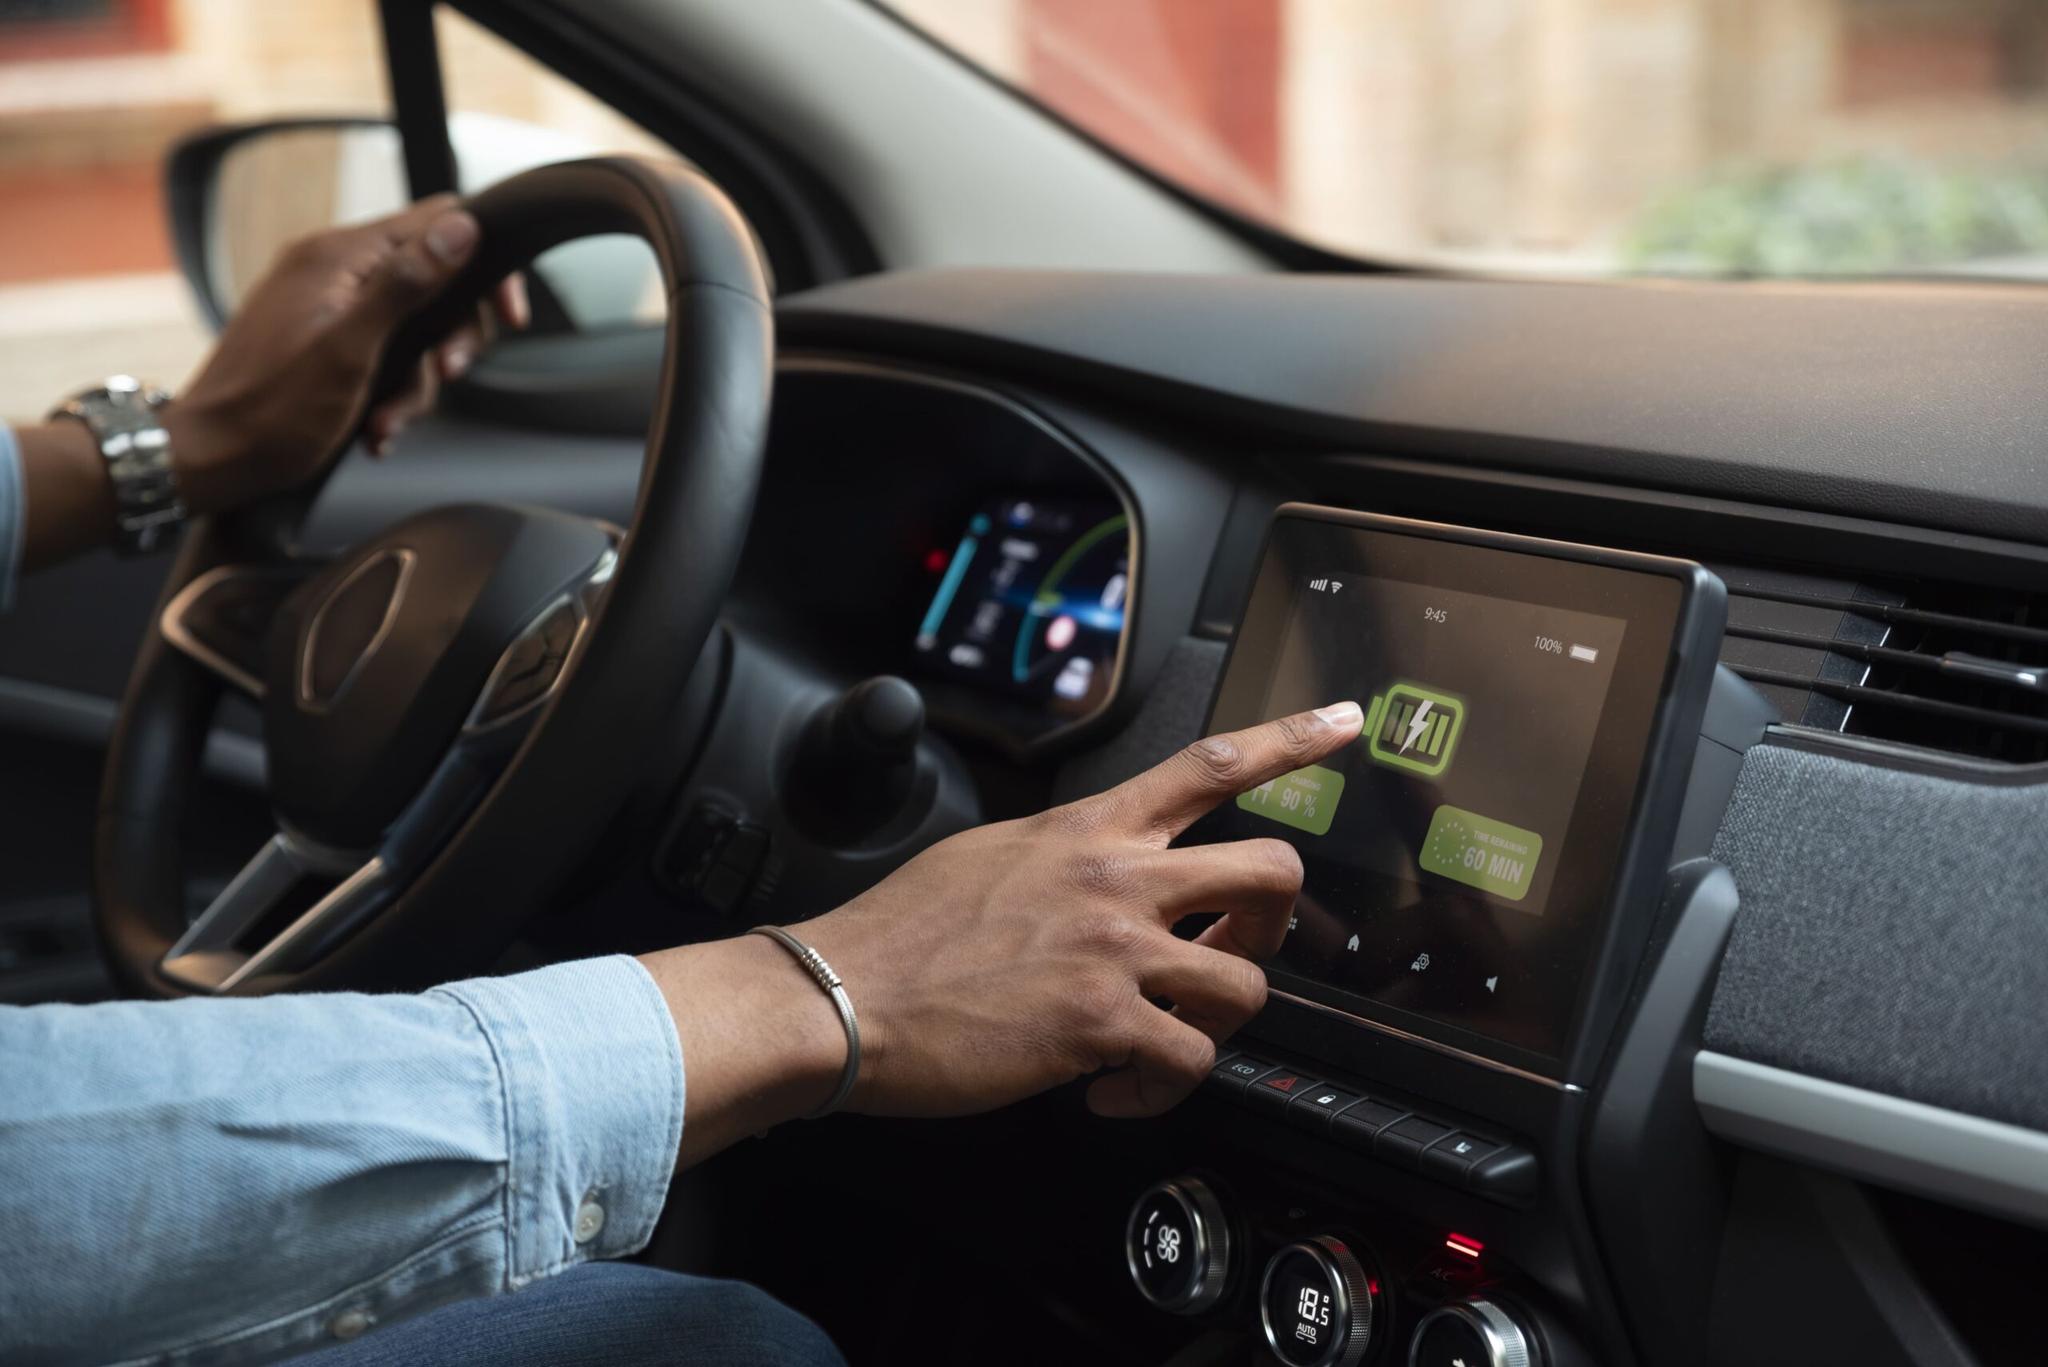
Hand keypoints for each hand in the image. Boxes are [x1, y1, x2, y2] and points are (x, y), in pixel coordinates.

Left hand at [161, 194, 528, 513]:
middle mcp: (333, 269)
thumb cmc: (270, 413)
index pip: (438, 222)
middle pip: (434, 280)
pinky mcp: (323, 339)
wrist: (207, 459)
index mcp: (338, 256)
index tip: (505, 318)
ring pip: (413, 327)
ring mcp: (327, 304)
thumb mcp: (351, 349)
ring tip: (386, 418)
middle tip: (444, 375)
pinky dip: (389, 391)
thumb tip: (461, 228)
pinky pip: (383, 352)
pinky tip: (372, 424)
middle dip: (450, 337)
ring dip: (416, 380)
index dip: (484, 266)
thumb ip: (407, 284)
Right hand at [639, 700, 1365, 1162]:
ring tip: (1161, 1037)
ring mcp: (1115, 951)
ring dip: (1214, 1021)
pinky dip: (1158, 1090)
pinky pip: (1188, 1062)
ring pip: (1246, 982)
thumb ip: (1061, 855)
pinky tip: (1110, 1089)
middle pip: (1268, 872)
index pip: (1207, 765)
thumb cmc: (902, 933)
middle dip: (1275, 921)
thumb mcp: (989, 854)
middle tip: (1234, 948)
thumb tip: (1093, 874)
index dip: (1290, 740)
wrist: (845, 995)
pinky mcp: (1103, 1025)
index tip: (1345, 723)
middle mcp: (1116, 878)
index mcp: (1088, 830)